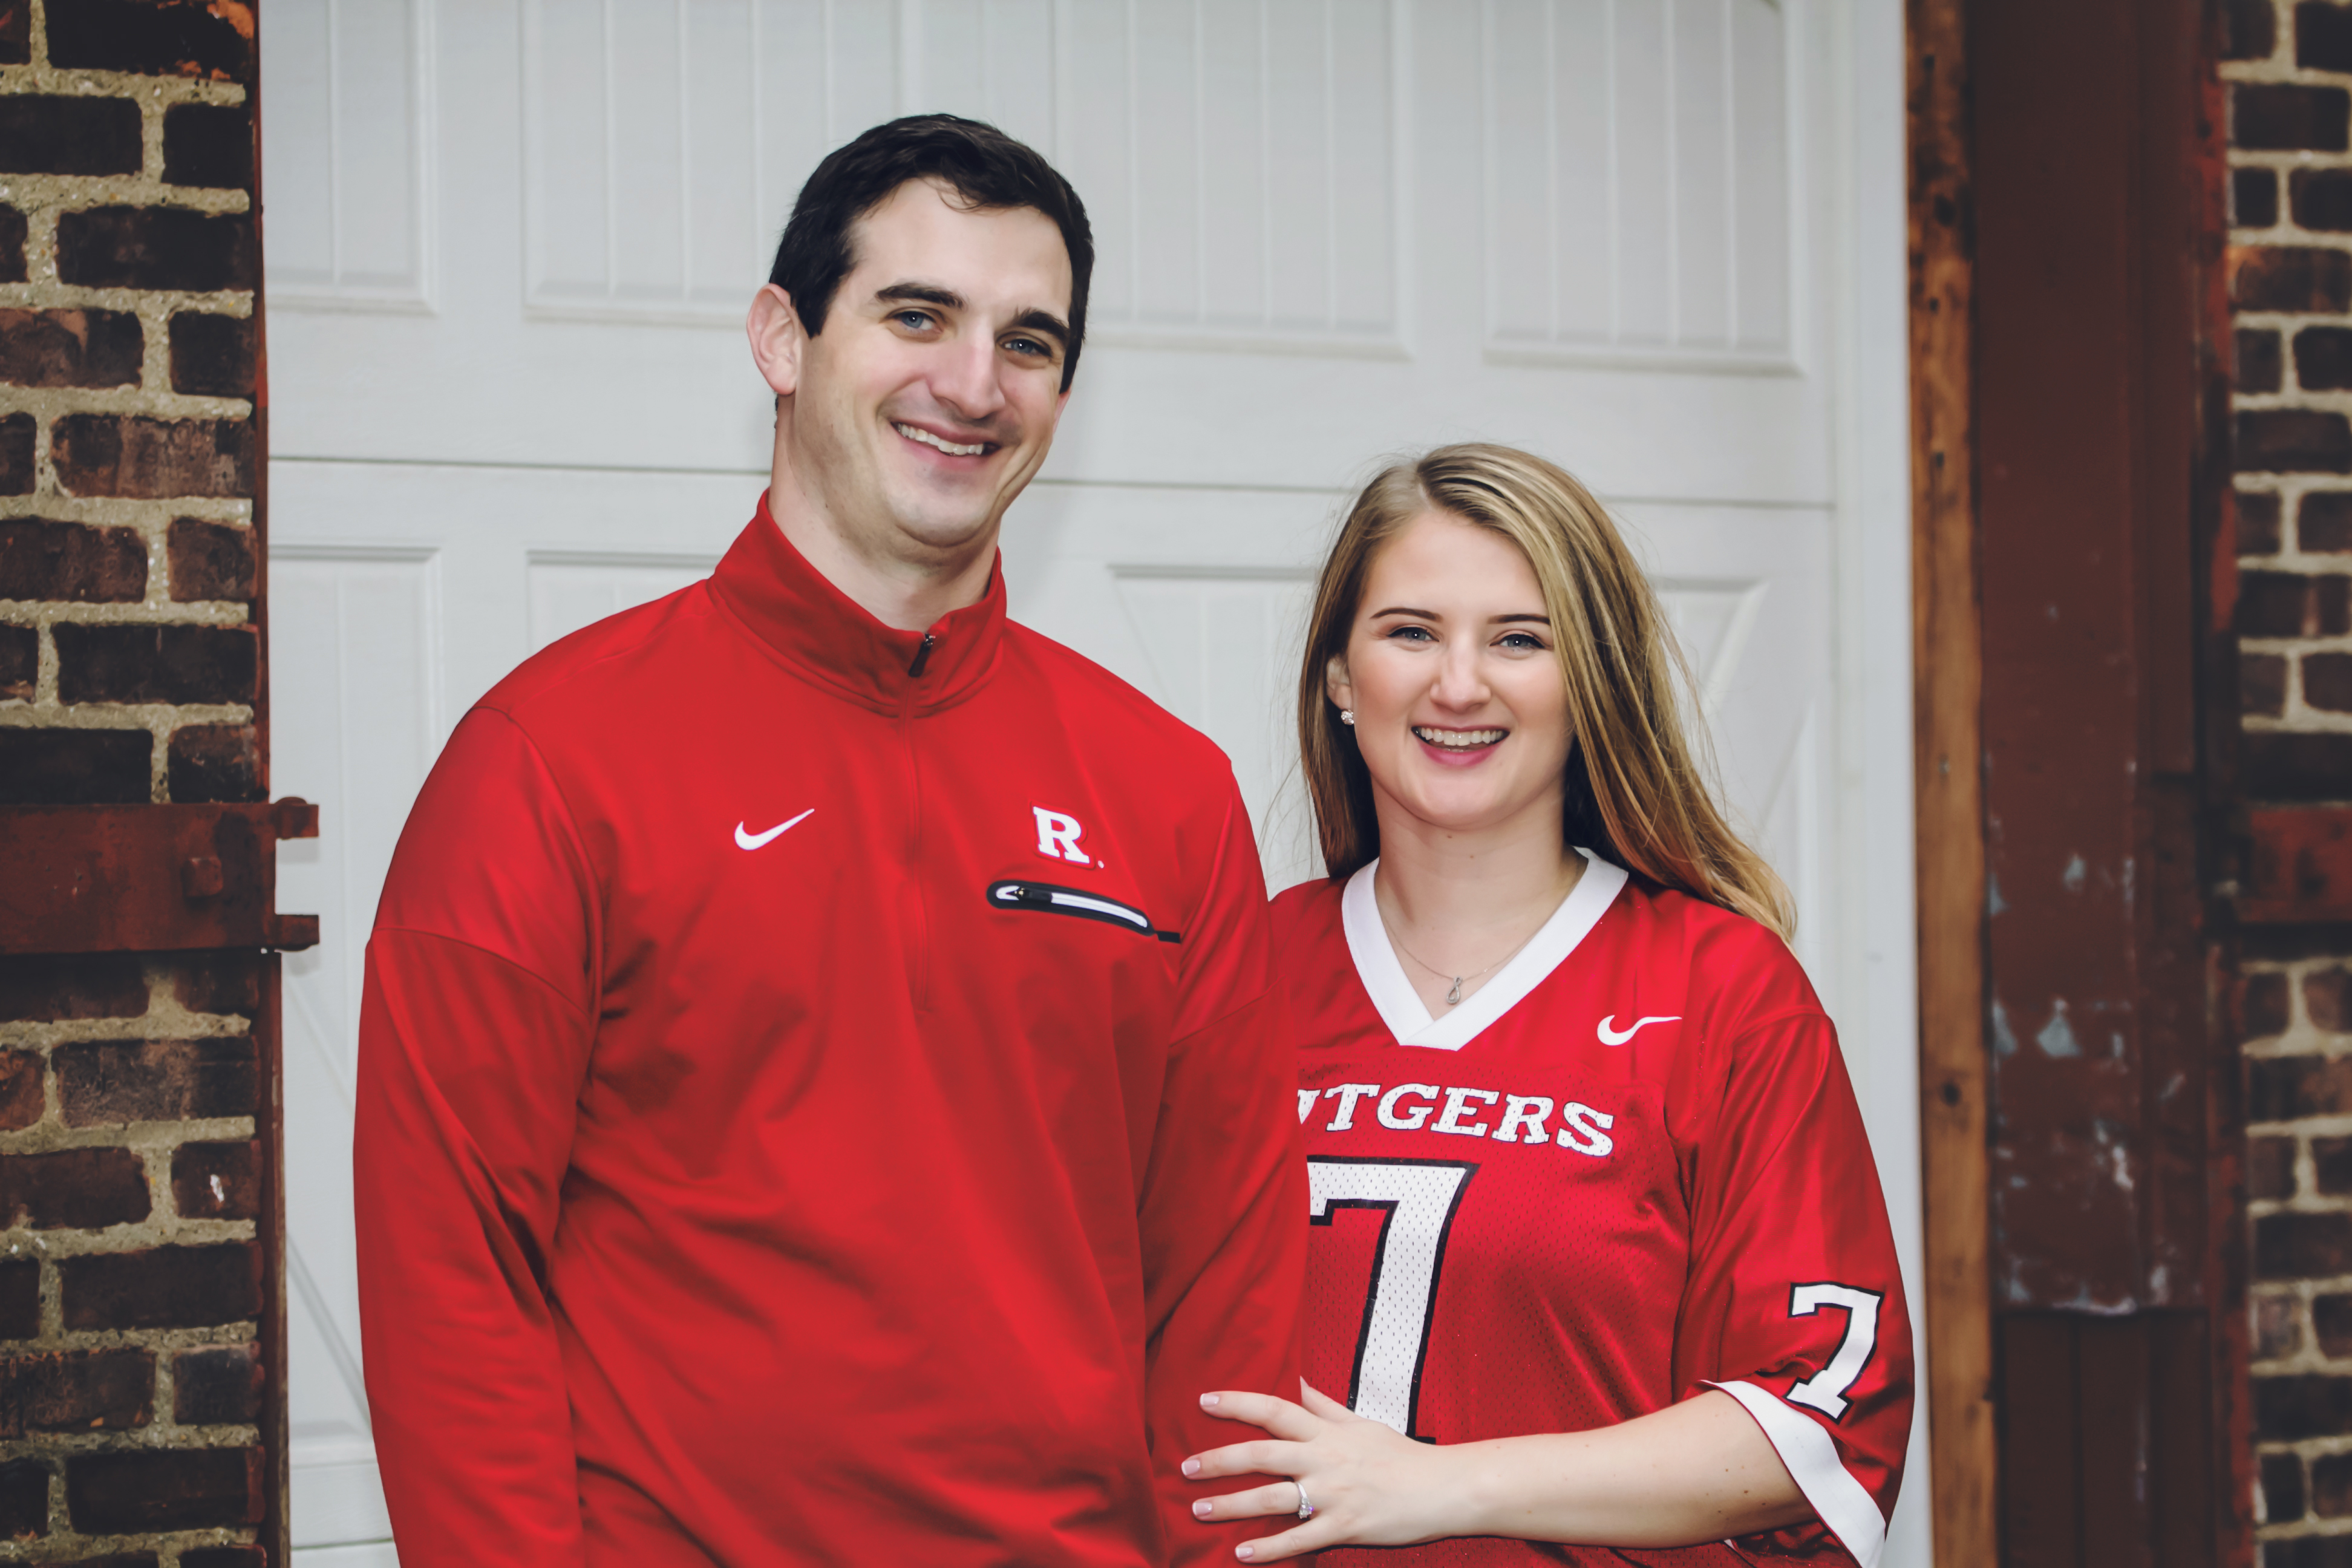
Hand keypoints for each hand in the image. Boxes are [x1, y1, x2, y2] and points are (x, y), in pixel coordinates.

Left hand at [1182, 1382, 1474, 1560]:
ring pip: (1273, 1499)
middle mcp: (1324, 1460)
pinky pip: (1300, 1539)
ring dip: (1232, 1505)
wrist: (1444, 1488)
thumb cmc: (1401, 1455)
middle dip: (1220, 1461)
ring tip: (1199, 1509)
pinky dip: (1269, 1548)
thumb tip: (1299, 1381)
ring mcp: (1333, 1495)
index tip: (1204, 1401)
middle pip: (1262, 1456)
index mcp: (1327, 1432)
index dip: (1238, 1403)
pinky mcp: (1345, 1527)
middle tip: (1185, 1468)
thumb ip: (1325, 1406)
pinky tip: (1241, 1554)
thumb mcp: (1361, 1423)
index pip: (1275, 1410)